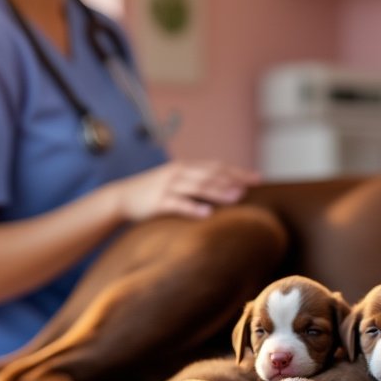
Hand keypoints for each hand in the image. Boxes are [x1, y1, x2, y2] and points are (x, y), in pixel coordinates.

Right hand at [111, 161, 258, 221]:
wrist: (121, 197)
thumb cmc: (154, 191)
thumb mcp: (177, 181)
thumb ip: (197, 181)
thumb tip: (226, 188)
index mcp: (185, 167)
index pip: (217, 167)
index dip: (237, 172)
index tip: (258, 178)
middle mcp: (179, 173)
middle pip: (211, 174)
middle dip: (233, 179)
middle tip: (252, 187)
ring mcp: (168, 186)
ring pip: (197, 187)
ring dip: (218, 191)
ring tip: (236, 197)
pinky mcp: (159, 201)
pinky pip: (178, 204)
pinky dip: (193, 208)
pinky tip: (207, 213)